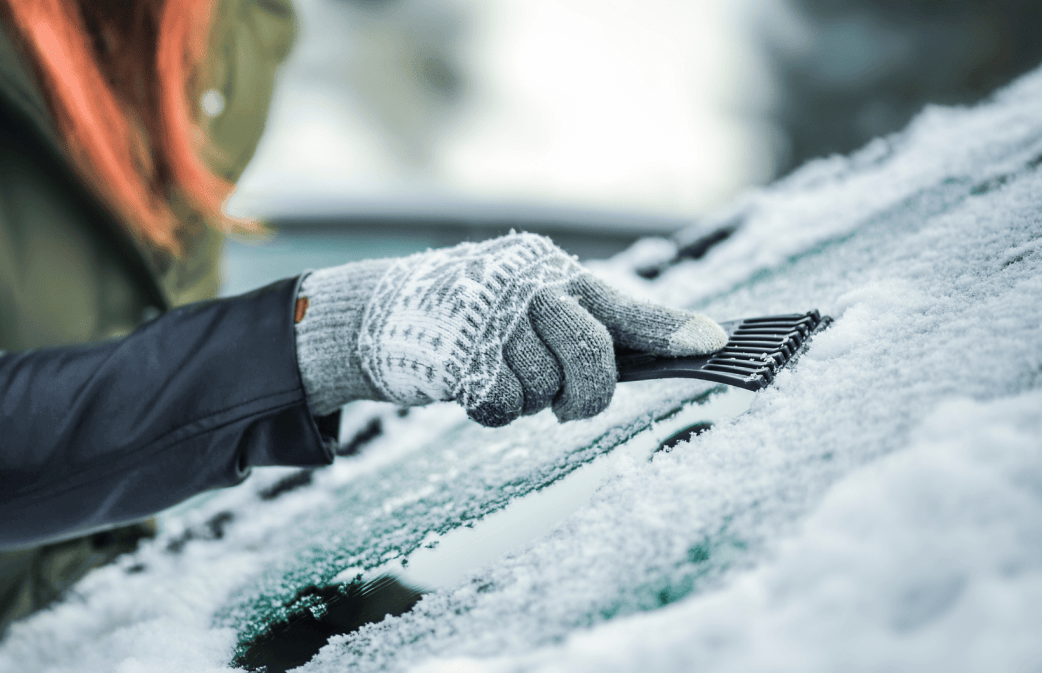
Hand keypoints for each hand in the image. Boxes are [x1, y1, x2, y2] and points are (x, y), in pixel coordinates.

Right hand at [294, 233, 726, 425]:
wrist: (386, 311)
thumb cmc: (478, 314)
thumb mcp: (534, 305)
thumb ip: (592, 326)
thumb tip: (671, 350)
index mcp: (556, 276)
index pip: (622, 305)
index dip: (669, 328)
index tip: (715, 343)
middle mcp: (529, 289)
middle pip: (592, 354)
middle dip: (587, 392)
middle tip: (572, 407)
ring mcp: (492, 320)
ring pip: (545, 390)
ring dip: (528, 399)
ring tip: (500, 374)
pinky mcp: (457, 354)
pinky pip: (503, 407)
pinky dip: (494, 411)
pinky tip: (473, 385)